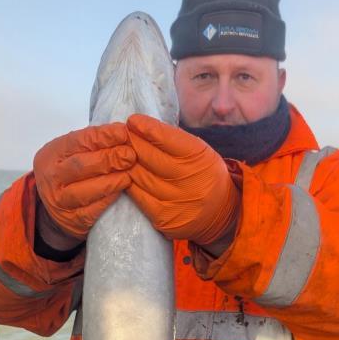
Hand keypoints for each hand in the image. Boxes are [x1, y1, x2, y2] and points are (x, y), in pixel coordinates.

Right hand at [33, 123, 135, 238]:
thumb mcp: (72, 154)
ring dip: (111, 181)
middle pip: (81, 165)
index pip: (78, 141)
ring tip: (129, 174)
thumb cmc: (69, 175)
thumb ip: (92, 144)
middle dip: (109, 158)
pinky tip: (121, 191)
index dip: (102, 136)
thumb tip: (123, 132)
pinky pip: (93, 210)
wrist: (53, 211)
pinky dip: (109, 199)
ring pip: (86, 190)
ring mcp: (60, 201)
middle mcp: (52, 177)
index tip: (123, 132)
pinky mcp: (73, 220)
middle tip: (130, 155)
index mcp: (52, 154)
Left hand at [126, 114, 239, 246]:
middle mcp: (188, 180)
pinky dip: (128, 182)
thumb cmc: (205, 175)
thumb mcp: (201, 152)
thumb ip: (175, 141)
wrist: (219, 213)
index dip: (146, 128)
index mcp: (199, 159)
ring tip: (119, 152)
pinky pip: (138, 196)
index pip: (167, 139)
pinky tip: (124, 174)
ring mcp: (175, 201)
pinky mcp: (163, 217)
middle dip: (132, 142)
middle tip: (120, 135)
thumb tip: (144, 128)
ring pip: (140, 176)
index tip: (133, 121)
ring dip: (126, 162)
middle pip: (150, 157)